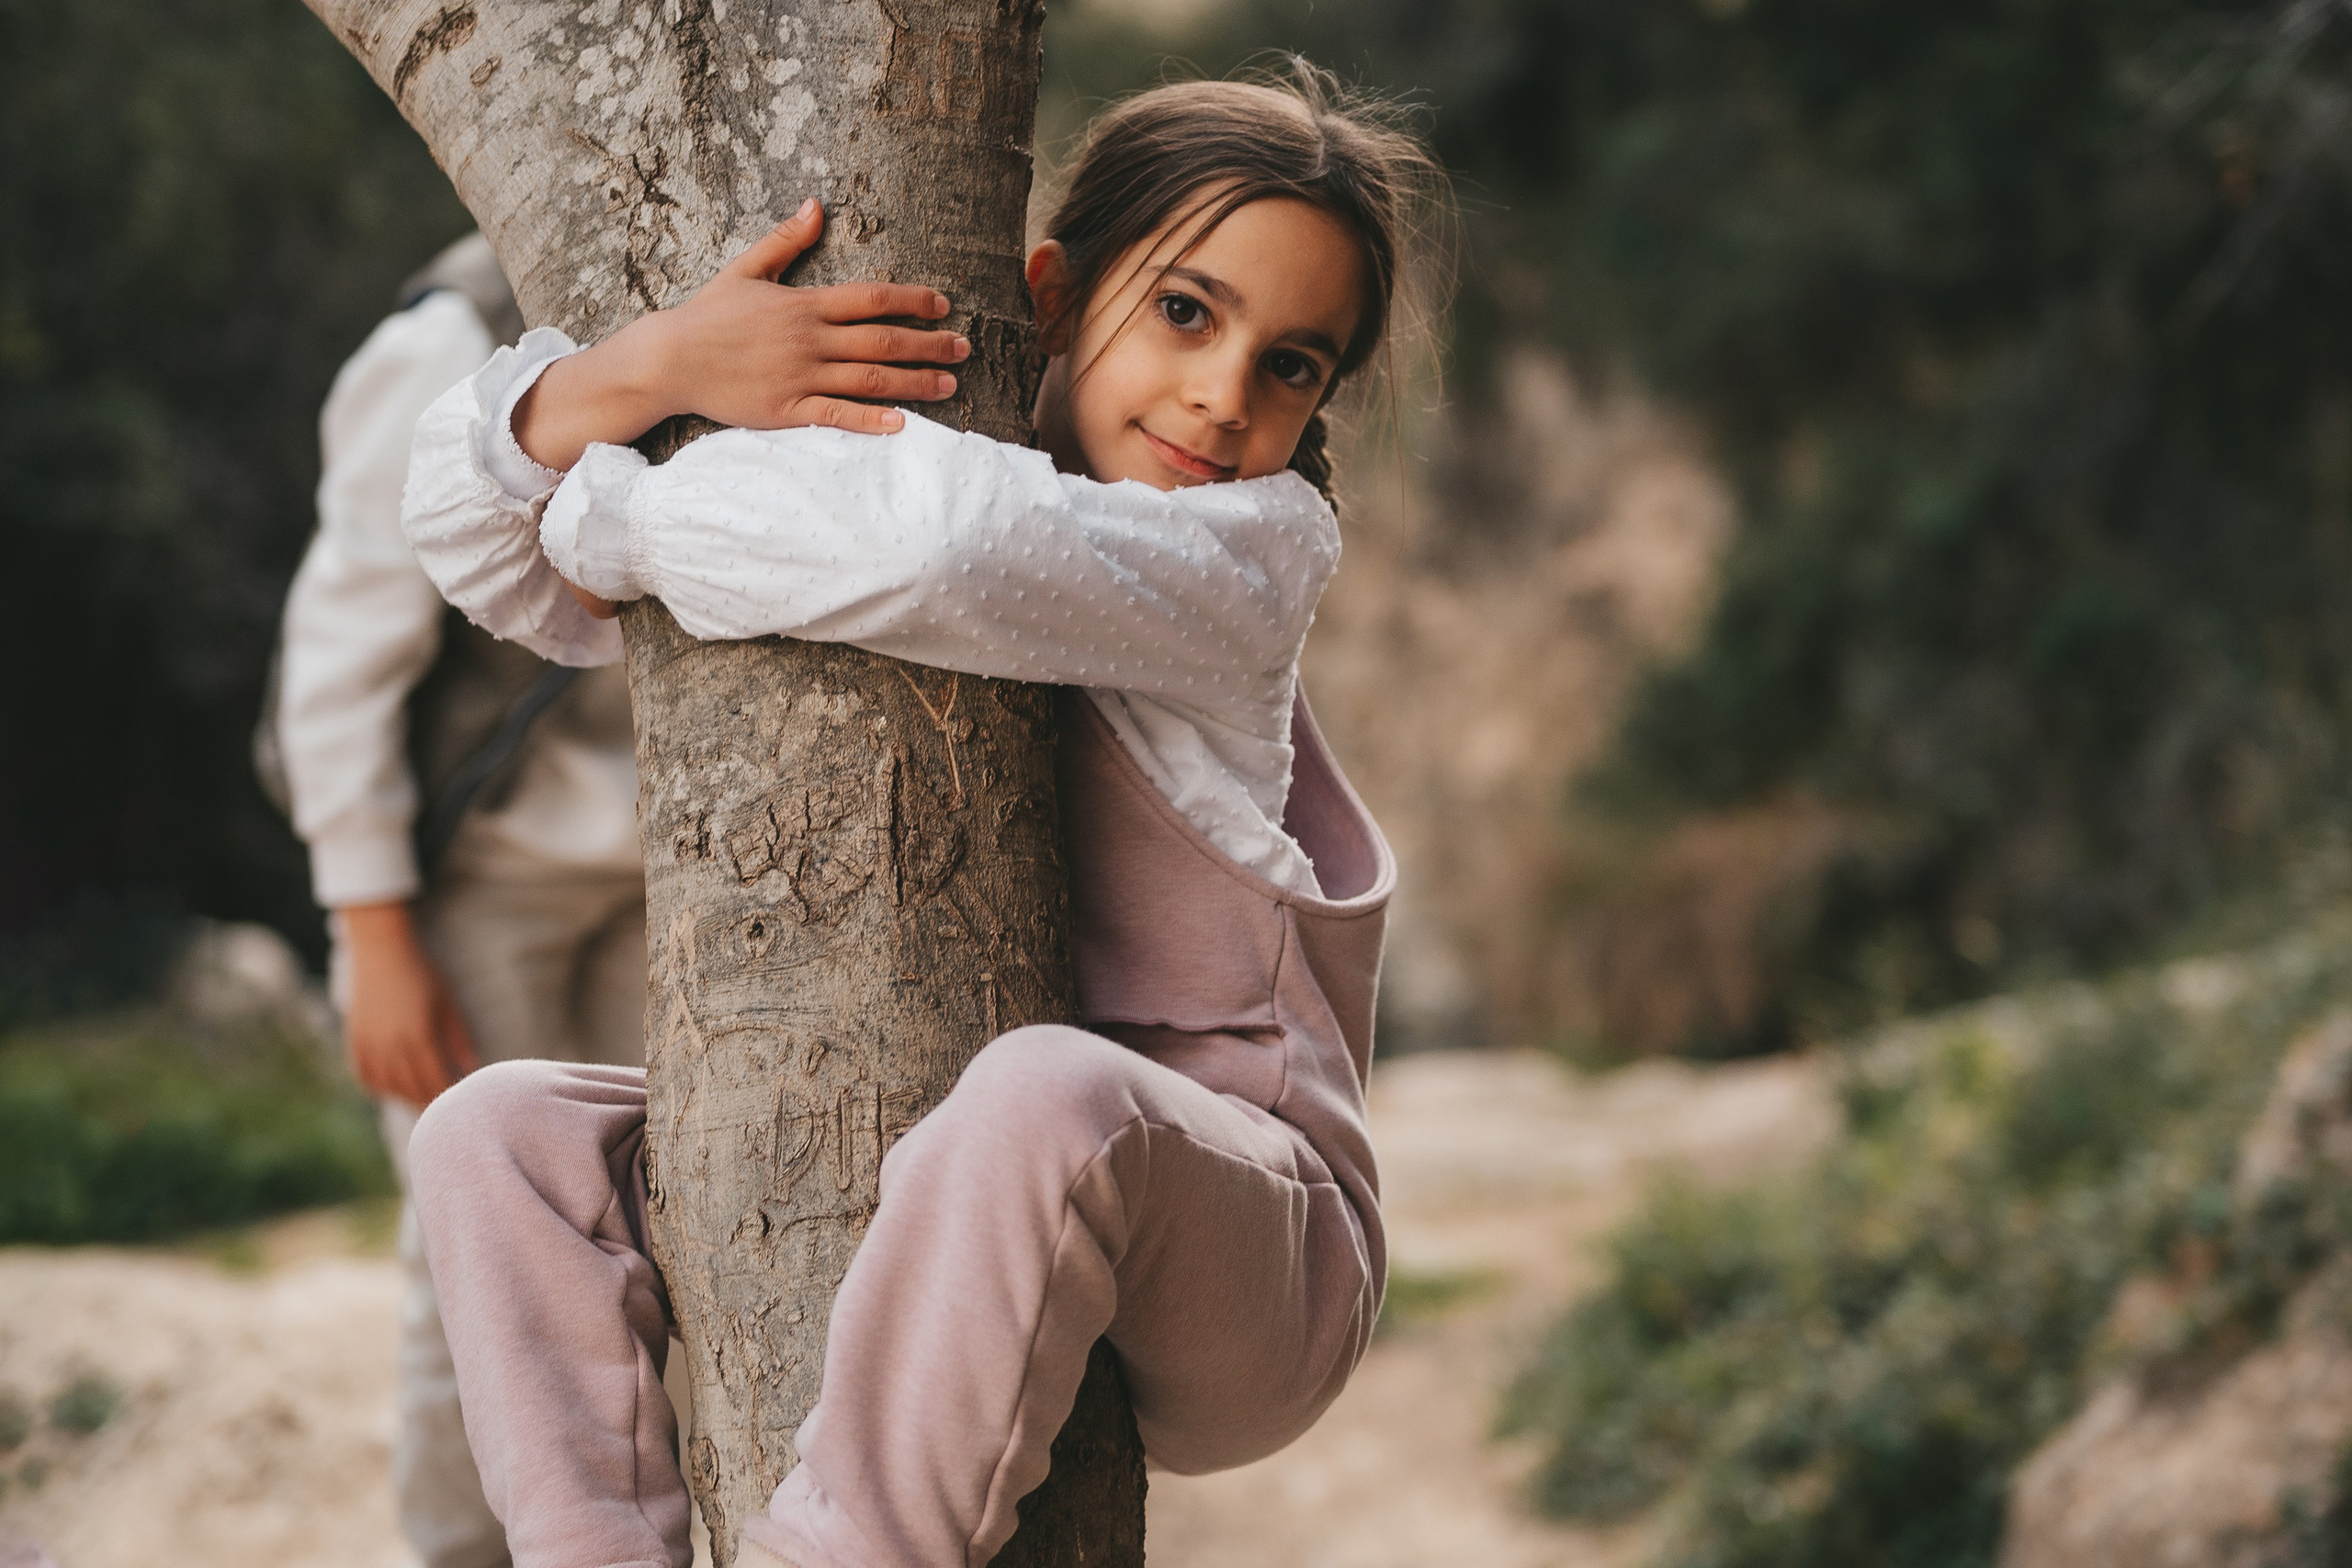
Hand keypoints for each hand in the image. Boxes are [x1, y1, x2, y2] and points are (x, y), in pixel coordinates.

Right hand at [338, 901, 479, 1105]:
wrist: (380, 951)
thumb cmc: (422, 974)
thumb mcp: (448, 1004)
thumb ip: (459, 1039)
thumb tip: (473, 1068)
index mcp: (419, 1039)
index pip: (437, 1082)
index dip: (450, 1097)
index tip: (462, 1105)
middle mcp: (391, 1048)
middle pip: (413, 1090)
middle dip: (431, 1103)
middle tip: (446, 1114)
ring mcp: (369, 1046)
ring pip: (389, 1088)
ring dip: (406, 1099)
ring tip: (422, 1104)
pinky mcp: (354, 1041)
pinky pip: (365, 1076)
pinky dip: (379, 1088)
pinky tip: (392, 1090)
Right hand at [513, 199, 971, 470]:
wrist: (669, 359)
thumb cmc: (708, 315)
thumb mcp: (746, 270)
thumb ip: (785, 241)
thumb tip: (816, 206)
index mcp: (803, 304)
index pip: (870, 298)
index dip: (911, 300)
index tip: (943, 305)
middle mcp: (808, 340)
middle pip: (881, 340)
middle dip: (928, 344)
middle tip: (964, 348)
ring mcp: (799, 377)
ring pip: (869, 379)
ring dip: (914, 382)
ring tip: (949, 386)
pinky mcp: (786, 410)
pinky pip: (836, 416)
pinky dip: (870, 421)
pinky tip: (902, 424)